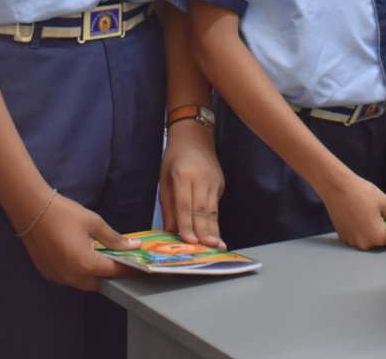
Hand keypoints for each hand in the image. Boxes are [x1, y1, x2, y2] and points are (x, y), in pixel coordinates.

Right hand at [18, 192, 135, 290]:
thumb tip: (133, 245)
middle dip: (111, 274)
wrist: (31, 209)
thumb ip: (114, 238)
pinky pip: (69, 279)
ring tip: (103, 259)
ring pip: (83, 283)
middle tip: (121, 261)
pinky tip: (82, 258)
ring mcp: (58, 277)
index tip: (141, 266)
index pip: (114, 272)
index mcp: (86, 264)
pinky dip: (79, 273)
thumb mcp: (94, 222)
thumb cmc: (65, 213)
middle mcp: (72, 277)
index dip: (129, 268)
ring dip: (95, 275)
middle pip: (99, 283)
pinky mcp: (48, 274)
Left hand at [159, 120, 224, 248]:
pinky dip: (214, 220)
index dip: (187, 225)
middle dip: (204, 231)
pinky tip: (214, 234)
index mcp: (183, 175)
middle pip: (202, 210)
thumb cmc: (174, 159)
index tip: (189, 242)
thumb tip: (169, 232)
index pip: (185, 205)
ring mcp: (214, 180)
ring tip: (216, 246)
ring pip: (213, 210)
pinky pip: (215, 205)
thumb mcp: (165, 180)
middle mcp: (201, 178)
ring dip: (213, 230)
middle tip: (206, 249)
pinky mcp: (221, 183)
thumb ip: (168, 207)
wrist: (194, 136)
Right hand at [319, 172, 385, 250]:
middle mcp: (365, 246)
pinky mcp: (343, 239)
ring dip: (371, 229)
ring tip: (363, 211)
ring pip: (370, 239)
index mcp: (378, 238)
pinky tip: (354, 215)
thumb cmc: (363, 193)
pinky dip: (360, 229)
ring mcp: (352, 243)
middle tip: (374, 211)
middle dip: (382, 228)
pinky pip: (358, 237)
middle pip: (382, 241)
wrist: (336, 186)